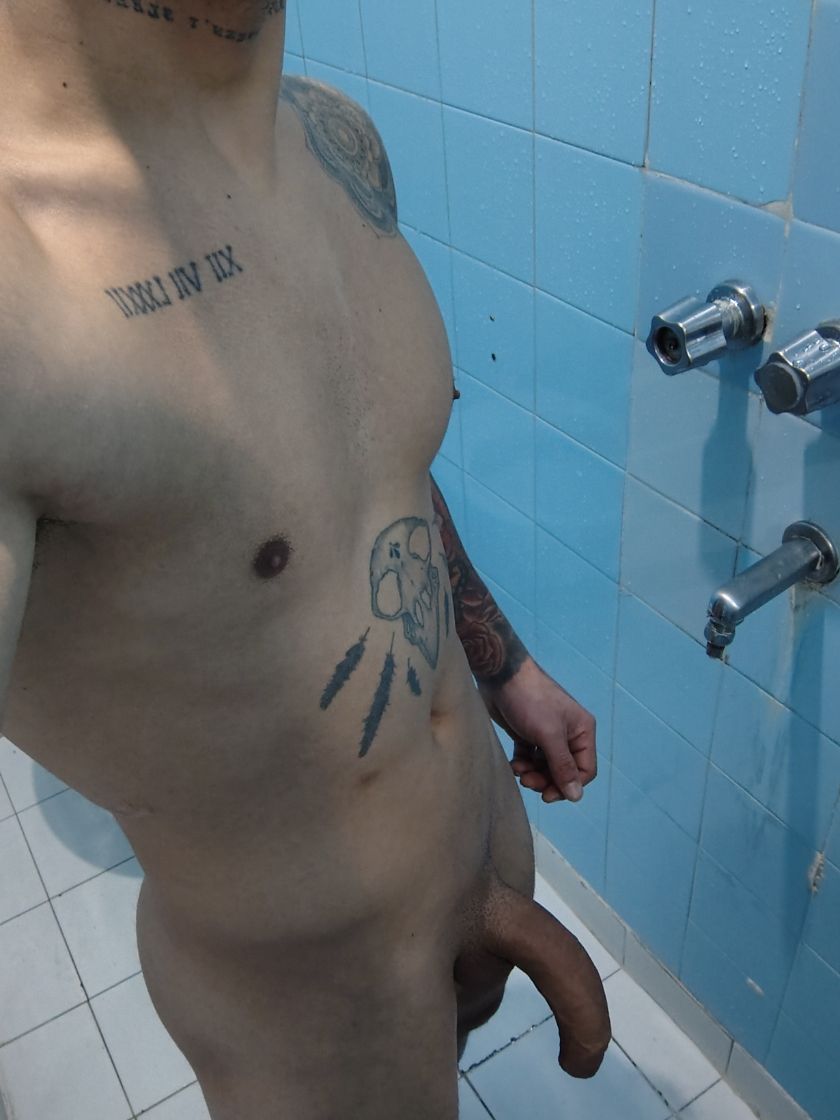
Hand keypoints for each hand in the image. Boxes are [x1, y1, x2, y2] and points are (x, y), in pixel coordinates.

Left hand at [480, 657, 596, 803]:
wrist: (500, 676)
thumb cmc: (530, 700)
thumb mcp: (549, 735)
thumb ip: (562, 766)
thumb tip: (576, 796)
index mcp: (582, 731)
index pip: (585, 770)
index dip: (567, 786)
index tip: (546, 795)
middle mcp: (568, 734)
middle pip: (563, 772)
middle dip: (546, 780)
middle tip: (526, 781)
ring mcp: (548, 734)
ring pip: (545, 767)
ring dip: (532, 774)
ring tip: (518, 770)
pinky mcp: (528, 734)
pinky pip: (531, 759)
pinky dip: (523, 765)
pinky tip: (514, 764)